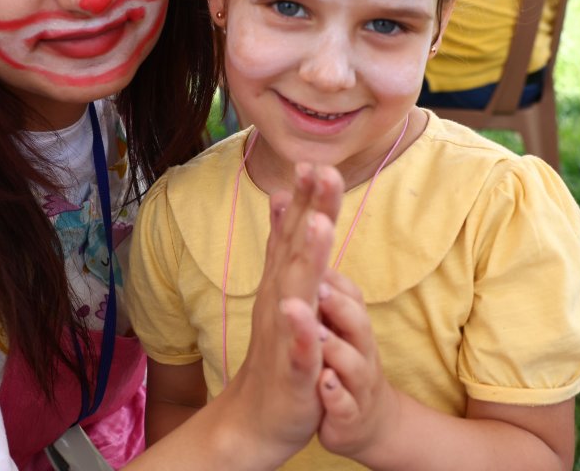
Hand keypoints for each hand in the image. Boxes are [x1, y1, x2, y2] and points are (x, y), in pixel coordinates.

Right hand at [220, 164, 343, 457]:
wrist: (257, 419)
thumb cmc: (280, 353)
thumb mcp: (285, 293)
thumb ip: (286, 245)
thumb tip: (283, 198)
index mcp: (284, 283)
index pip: (295, 233)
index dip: (306, 197)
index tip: (314, 158)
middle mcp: (281, 301)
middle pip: (298, 248)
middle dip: (311, 209)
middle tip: (322, 169)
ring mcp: (285, 335)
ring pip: (298, 291)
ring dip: (308, 256)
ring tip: (320, 224)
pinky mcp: (293, 371)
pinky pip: (299, 349)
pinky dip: (301, 330)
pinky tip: (303, 313)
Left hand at [317, 268, 400, 461]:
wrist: (369, 423)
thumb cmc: (348, 365)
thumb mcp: (340, 329)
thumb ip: (329, 295)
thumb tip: (313, 247)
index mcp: (355, 328)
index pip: (351, 297)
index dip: (334, 278)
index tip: (315, 259)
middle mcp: (362, 353)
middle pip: (358, 325)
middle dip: (339, 307)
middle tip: (316, 289)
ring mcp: (358, 386)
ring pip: (354, 365)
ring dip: (336, 349)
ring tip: (317, 335)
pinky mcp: (349, 416)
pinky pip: (345, 405)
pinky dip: (335, 396)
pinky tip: (324, 384)